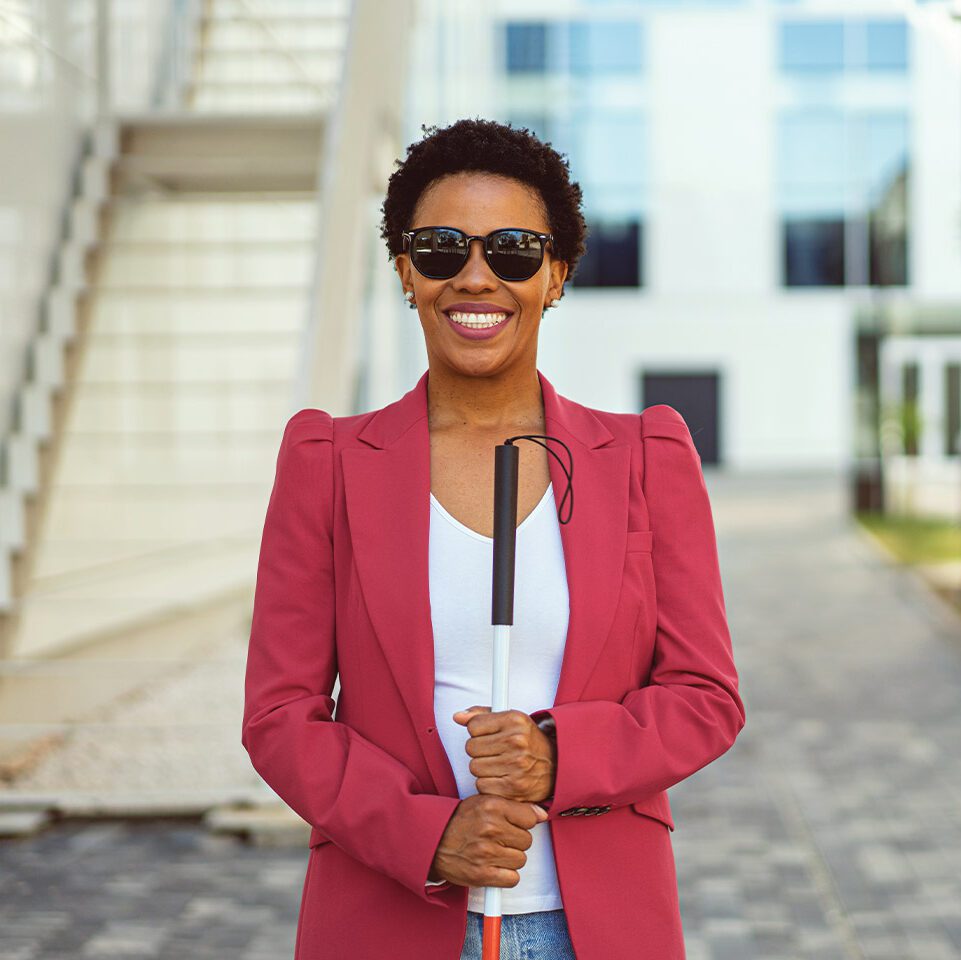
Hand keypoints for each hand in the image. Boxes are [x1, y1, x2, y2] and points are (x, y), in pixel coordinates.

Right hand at [428, 794, 547, 886]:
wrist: (433, 840)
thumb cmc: (460, 820)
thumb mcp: (484, 802)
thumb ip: (513, 806)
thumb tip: (541, 814)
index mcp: (492, 806)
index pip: (530, 818)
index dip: (523, 823)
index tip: (513, 825)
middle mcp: (490, 828)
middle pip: (527, 841)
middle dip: (516, 841)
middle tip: (500, 839)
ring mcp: (486, 852)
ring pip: (520, 860)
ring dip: (511, 858)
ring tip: (495, 852)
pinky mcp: (481, 874)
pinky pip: (512, 878)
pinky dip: (505, 875)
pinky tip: (494, 866)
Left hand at [453, 706, 556, 804]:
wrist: (557, 766)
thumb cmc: (529, 742)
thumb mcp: (511, 721)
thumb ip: (482, 716)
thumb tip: (457, 717)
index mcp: (515, 720)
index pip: (473, 726)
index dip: (477, 732)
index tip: (487, 735)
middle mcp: (516, 741)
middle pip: (471, 747)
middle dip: (479, 750)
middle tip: (494, 752)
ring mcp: (516, 765)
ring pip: (474, 767)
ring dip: (483, 768)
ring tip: (499, 765)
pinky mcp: (513, 787)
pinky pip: (481, 785)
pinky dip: (488, 784)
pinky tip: (501, 778)